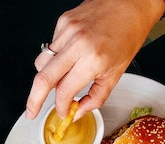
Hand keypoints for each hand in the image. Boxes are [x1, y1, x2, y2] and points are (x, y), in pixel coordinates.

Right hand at [25, 0, 160, 118]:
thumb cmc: (129, 34)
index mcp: (94, 59)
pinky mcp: (63, 22)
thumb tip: (78, 111)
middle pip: (43, 79)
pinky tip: (69, 55)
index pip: (64, 91)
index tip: (62, 111)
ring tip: (58, 79)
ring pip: (41, 63)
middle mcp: (78, 44)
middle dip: (34, 100)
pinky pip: (50, 47)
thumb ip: (96, 97)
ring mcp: (67, 30)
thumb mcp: (117, 73)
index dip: (61, 106)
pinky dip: (55, 58)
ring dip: (46, 77)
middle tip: (32, 112)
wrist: (132, 3)